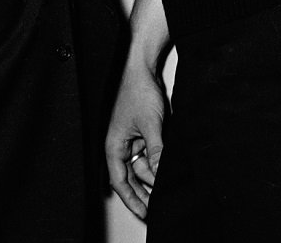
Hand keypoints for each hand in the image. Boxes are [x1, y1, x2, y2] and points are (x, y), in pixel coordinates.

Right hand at [105, 64, 166, 220]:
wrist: (143, 68)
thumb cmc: (138, 91)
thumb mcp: (151, 125)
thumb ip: (156, 151)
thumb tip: (160, 173)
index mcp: (114, 146)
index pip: (120, 181)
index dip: (131, 199)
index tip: (144, 211)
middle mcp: (120, 144)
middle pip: (131, 176)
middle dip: (143, 191)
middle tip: (155, 206)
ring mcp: (131, 138)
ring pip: (142, 164)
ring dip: (153, 174)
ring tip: (166, 184)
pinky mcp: (141, 131)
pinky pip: (148, 151)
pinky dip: (157, 160)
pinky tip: (167, 167)